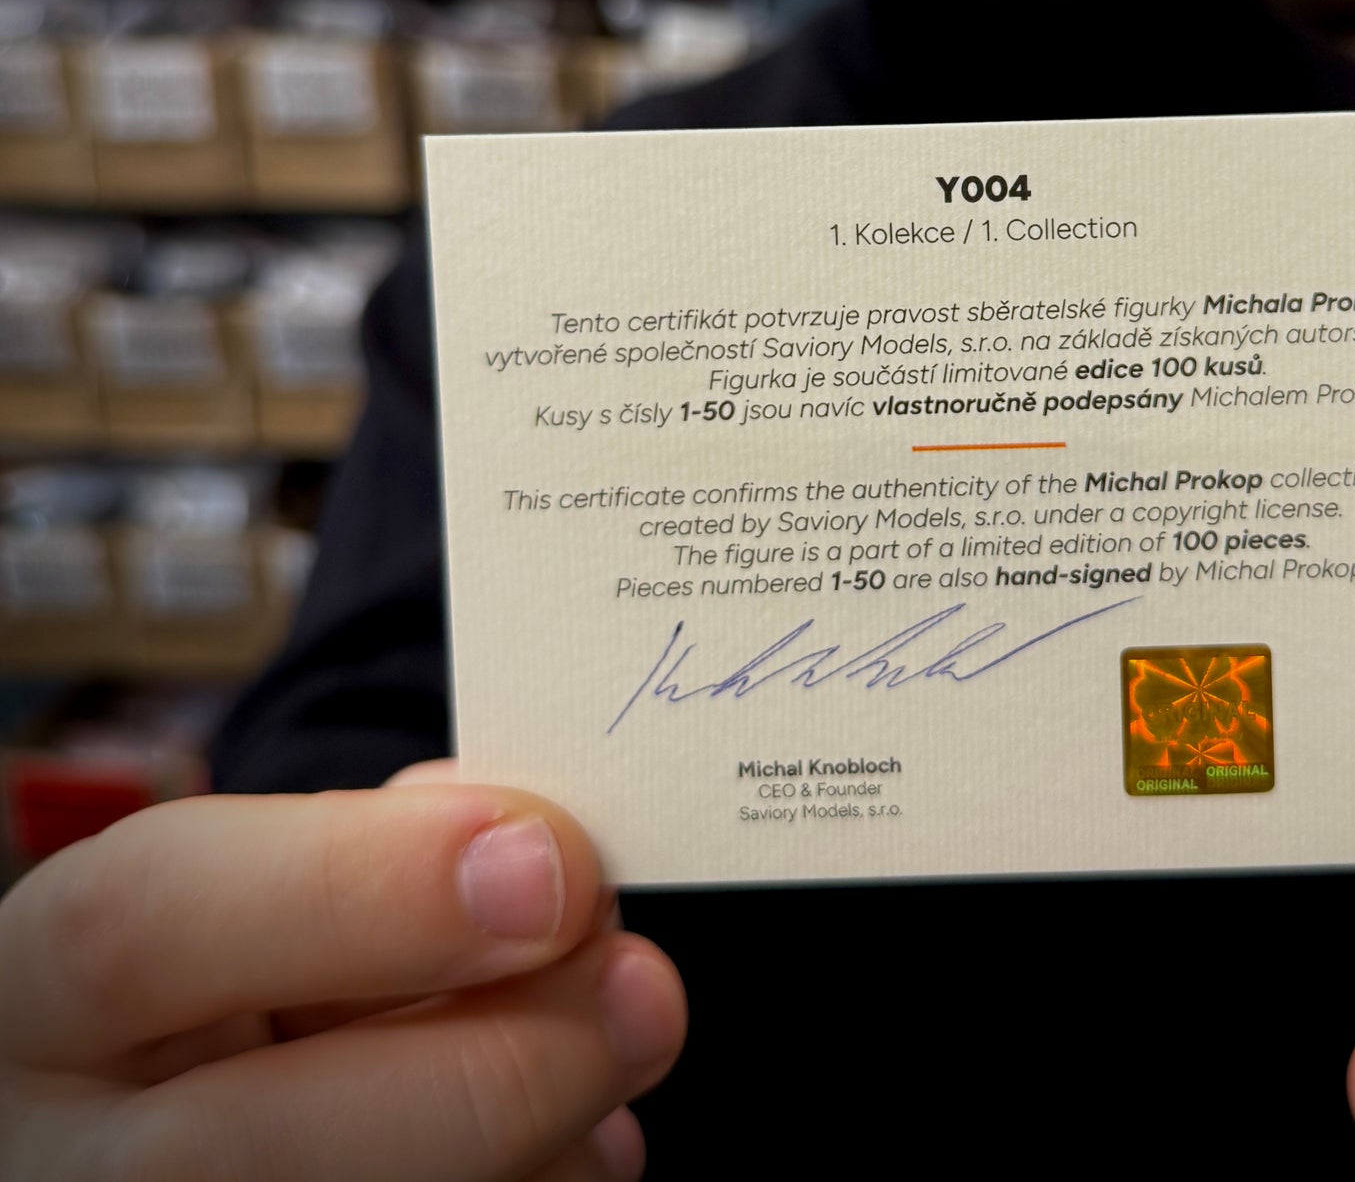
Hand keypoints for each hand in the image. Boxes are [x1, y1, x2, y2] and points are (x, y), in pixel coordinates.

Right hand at [0, 758, 683, 1180]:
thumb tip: (542, 855)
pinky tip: (583, 1149)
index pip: (149, 921)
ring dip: (528, 1156)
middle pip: (239, 1148)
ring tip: (624, 1055)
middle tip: (643, 991)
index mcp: (43, 986)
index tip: (553, 866)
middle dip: (486, 1068)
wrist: (161, 1101)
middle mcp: (49, 1156)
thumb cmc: (242, 967)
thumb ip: (379, 858)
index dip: (367, 887)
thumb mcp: (261, 890)